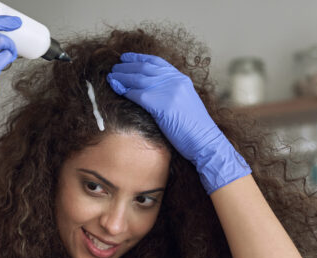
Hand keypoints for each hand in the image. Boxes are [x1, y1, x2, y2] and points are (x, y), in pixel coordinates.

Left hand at [107, 53, 249, 193]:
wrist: (205, 142)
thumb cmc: (194, 129)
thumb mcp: (183, 103)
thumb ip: (170, 93)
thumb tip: (152, 92)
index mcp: (181, 79)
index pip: (157, 62)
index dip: (139, 58)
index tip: (127, 58)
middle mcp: (175, 81)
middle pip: (145, 68)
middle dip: (127, 66)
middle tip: (114, 67)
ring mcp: (169, 92)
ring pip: (139, 79)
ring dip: (122, 77)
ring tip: (111, 77)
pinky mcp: (162, 105)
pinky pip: (138, 94)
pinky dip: (126, 91)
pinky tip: (118, 90)